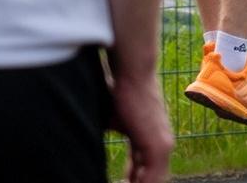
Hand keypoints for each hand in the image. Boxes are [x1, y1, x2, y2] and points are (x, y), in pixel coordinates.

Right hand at [108, 64, 173, 182]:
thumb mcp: (111, 122)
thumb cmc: (117, 93)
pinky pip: (152, 180)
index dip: (129, 180)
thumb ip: (107, 136)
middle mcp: (162, 145)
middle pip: (151, 178)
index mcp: (150, 140)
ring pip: (153, 181)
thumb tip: (83, 143)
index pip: (142, 170)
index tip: (116, 182)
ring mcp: (163, 146)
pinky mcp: (159, 146)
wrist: (132, 74)